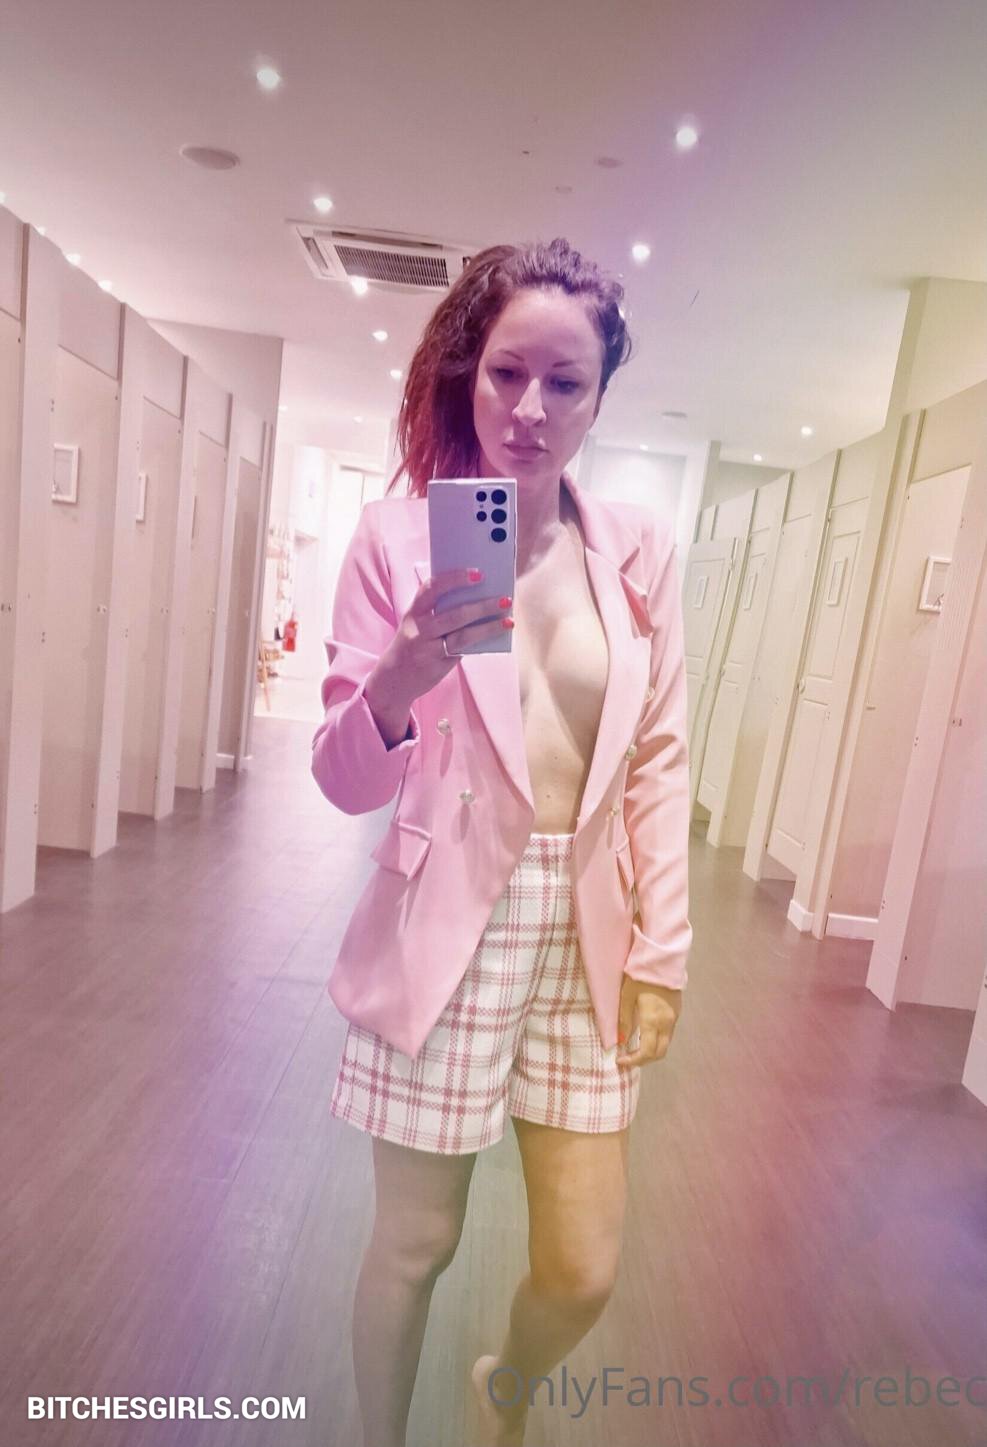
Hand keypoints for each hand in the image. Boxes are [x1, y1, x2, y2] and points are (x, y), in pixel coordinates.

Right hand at [375, 567, 513, 702]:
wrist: (393, 679)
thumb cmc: (412, 644)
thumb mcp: (417, 624)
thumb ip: (439, 611)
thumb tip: (477, 599)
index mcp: (414, 612)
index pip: (432, 588)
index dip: (455, 578)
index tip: (478, 573)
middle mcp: (419, 629)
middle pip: (454, 614)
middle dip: (482, 606)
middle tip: (505, 599)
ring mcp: (428, 649)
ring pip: (462, 635)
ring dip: (488, 627)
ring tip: (508, 620)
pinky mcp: (437, 665)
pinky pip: (462, 651)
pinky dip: (480, 642)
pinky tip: (497, 635)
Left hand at [615, 978, 681, 1067]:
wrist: (662, 959)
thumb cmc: (640, 975)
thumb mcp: (627, 996)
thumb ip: (625, 1020)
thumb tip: (621, 1040)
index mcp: (653, 1020)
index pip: (647, 1052)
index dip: (633, 1061)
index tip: (620, 1060)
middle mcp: (666, 1023)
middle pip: (659, 1053)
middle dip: (644, 1060)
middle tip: (628, 1059)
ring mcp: (674, 1018)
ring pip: (665, 1044)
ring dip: (651, 1051)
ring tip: (635, 1048)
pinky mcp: (677, 1011)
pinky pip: (668, 1033)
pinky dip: (657, 1040)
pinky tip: (646, 1034)